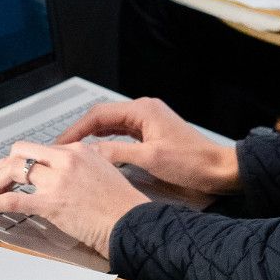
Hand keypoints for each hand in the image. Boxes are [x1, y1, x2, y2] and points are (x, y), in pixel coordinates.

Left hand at [0, 142, 148, 255]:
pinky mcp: (50, 204)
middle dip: (7, 164)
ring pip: (14, 171)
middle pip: (23, 153)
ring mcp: (56, 181)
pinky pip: (11, 200)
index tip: (19, 165)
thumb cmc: (123, 205)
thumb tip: (66, 172)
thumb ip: (84, 166)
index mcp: (78, 151)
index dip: (26, 158)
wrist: (132, 223)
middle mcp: (65, 160)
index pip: (42, 148)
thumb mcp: (106, 171)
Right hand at [53, 97, 239, 194]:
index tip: (60, 142)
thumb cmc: (192, 162)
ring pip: (112, 125)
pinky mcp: (152, 133)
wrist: (219, 169)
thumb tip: (87, 152)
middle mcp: (144, 110)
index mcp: (142, 110)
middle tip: (62, 148)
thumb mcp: (149, 159)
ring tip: (74, 151)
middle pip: (103, 117)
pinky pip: (123, 133)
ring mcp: (148, 121)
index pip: (99, 115)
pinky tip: (97, 150)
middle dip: (80, 132)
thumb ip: (115, 153)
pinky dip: (107, 141)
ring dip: (93, 136)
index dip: (76, 129)